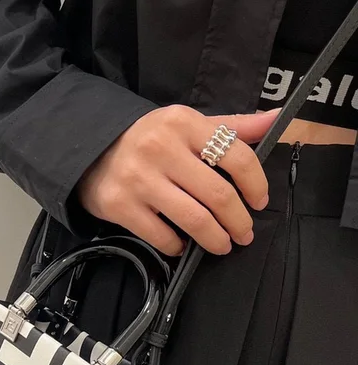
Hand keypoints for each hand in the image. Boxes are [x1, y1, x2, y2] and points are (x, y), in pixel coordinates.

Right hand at [77, 105, 279, 255]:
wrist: (88, 150)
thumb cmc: (146, 139)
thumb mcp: (185, 124)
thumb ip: (230, 126)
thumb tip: (276, 118)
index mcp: (183, 124)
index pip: (236, 155)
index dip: (256, 184)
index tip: (258, 202)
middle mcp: (160, 149)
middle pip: (218, 194)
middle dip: (239, 221)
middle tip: (244, 234)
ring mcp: (138, 180)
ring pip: (194, 220)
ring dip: (215, 239)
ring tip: (222, 245)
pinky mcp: (120, 206)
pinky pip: (161, 236)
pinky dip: (177, 246)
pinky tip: (181, 245)